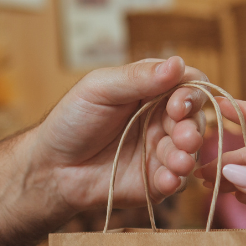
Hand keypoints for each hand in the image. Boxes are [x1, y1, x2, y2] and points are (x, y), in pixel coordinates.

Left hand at [28, 57, 208, 219]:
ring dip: (187, 156)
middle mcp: (162, 120)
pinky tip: (167, 180)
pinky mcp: (155, 182)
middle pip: (195, 120)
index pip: (188, 86)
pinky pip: (175, 181)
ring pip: (189, 152)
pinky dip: (175, 180)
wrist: (51, 167)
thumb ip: (138, 78)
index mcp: (152, 91)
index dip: (191, 94)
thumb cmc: (72, 121)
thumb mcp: (100, 89)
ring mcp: (160, 151)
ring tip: (178, 162)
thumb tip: (177, 63)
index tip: (178, 105)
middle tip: (184, 138)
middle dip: (192, 129)